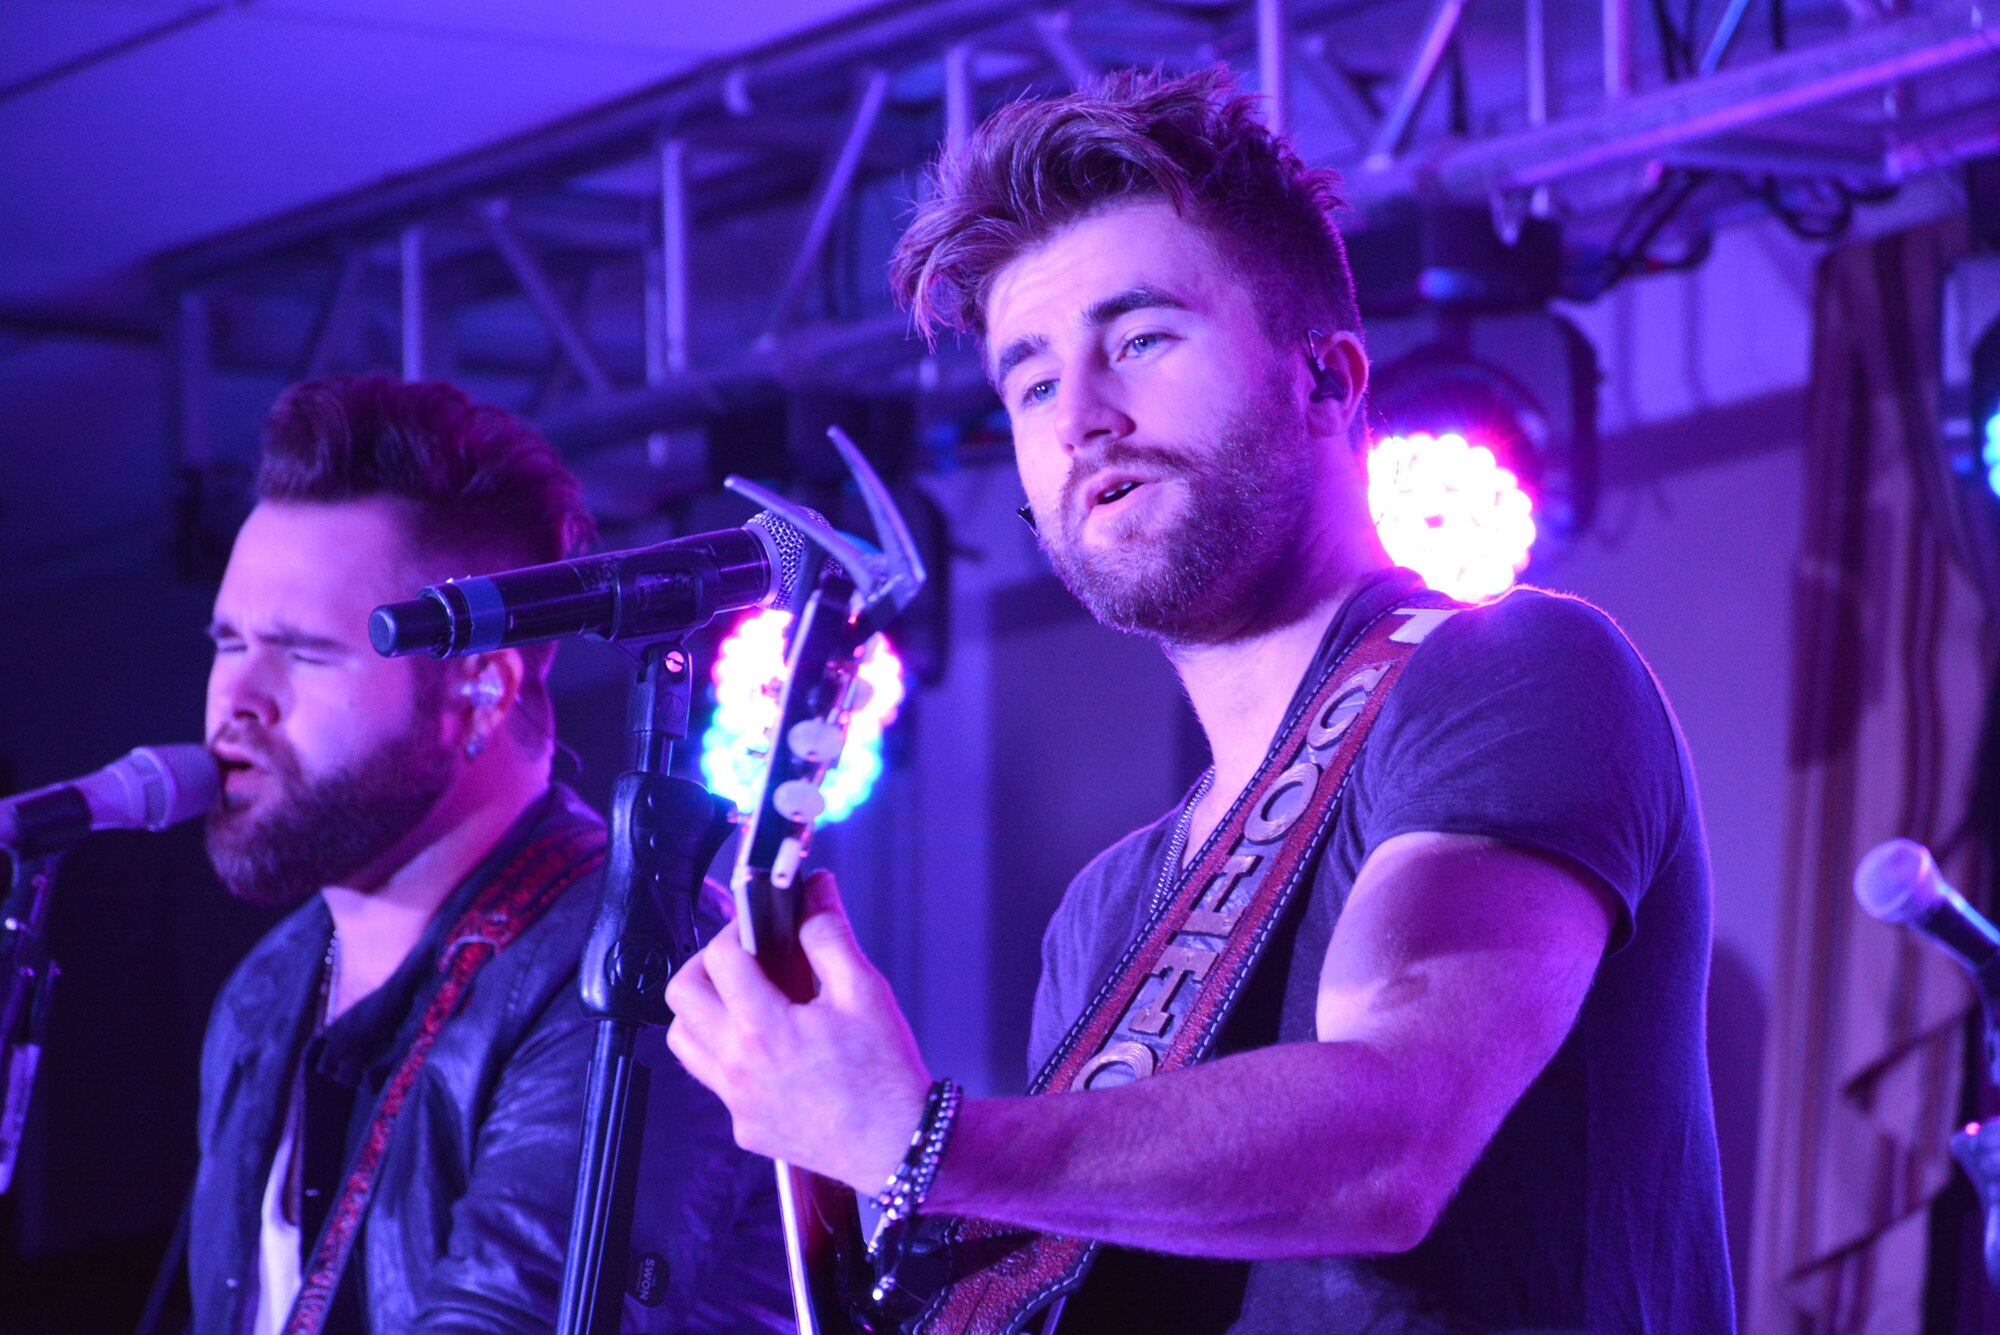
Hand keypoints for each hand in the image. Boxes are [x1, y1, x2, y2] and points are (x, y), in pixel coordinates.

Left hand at [665, 869, 932, 1192]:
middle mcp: (738, 1065)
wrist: (898, 1145)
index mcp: (764, 1026)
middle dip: (705, 964)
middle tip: (740, 958)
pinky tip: (766, 1048)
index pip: (720, 957)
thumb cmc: (885, 1076)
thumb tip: (815, 893)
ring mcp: (735, 1100)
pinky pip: (713, 1081)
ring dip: (704, 1011)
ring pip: (684, 1040)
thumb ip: (830, 935)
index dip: (737, 928)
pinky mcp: (744, 1126)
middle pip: (681, 996)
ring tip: (744, 1000)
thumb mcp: (865, 991)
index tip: (758, 925)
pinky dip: (727, 1054)